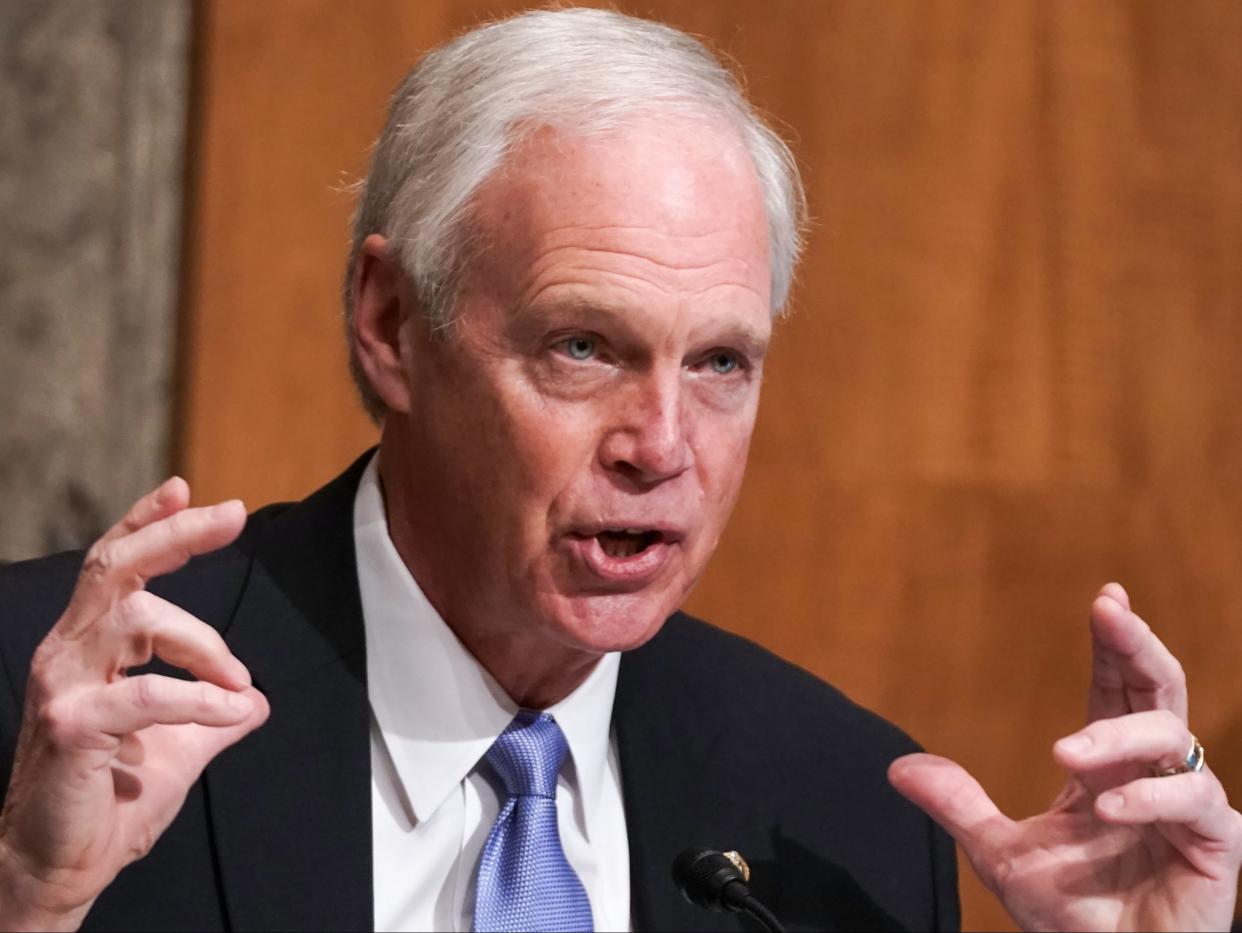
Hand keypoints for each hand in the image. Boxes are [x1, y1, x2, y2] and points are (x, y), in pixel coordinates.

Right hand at [0, 478, 269, 930]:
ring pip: (133, 616)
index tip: (187, 489)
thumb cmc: (111, 804)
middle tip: (232, 515)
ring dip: (204, 643)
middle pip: (115, 567)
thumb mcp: (177, 749)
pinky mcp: (69, 727)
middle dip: (174, 533)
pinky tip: (232, 711)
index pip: (113, 567)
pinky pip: (146, 694)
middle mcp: (68, 654)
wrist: (61, 868)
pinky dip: (200, 700)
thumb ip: (211, 717)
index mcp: (89, 648)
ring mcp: (62, 686)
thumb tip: (256, 702)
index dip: (147, 522)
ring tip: (237, 681)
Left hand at [889, 583, 1241, 931]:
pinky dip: (1151, 796)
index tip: (1106, 598)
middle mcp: (1150, 775)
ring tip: (1065, 752)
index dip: (1113, 645)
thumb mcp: (1001, 855)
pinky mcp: (1215, 845)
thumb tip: (899, 768)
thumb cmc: (1074, 916)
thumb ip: (958, 806)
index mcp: (1108, 768)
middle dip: (1135, 646)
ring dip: (1117, 736)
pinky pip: (1195, 801)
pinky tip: (1111, 807)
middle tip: (1110, 612)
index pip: (1114, 691)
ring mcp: (1185, 807)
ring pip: (1173, 736)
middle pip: (1157, 691)